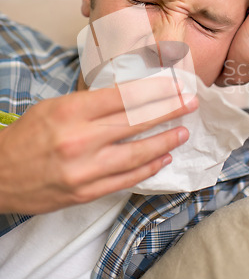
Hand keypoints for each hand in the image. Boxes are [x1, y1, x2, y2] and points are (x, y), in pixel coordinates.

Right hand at [0, 78, 197, 214]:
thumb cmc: (27, 136)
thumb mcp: (55, 107)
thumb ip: (91, 105)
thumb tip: (130, 100)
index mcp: (71, 111)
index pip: (123, 97)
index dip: (153, 90)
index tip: (174, 85)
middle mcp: (80, 140)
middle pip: (135, 122)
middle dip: (168, 110)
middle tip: (190, 103)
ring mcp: (84, 170)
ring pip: (136, 155)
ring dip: (164, 142)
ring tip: (182, 133)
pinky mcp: (85, 193)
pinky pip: (125, 180)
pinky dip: (147, 169)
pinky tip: (163, 159)